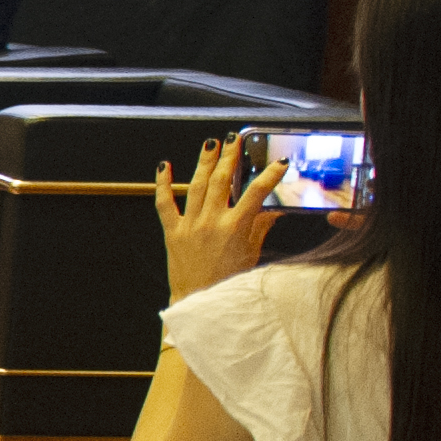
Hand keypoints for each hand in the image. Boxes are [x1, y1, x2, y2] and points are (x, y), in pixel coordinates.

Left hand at [154, 135, 284, 300]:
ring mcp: (189, 225)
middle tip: (235, 139)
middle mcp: (211, 222)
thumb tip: (273, 209)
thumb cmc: (227, 282)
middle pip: (221, 181)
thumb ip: (260, 228)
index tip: (278, 163)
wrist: (198, 302)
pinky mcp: (172, 232)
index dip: (268, 176)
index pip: (255, 194)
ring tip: (210, 144)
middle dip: (229, 156)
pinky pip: (164, 203)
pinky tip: (164, 165)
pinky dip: (163, 184)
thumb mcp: (251, 254)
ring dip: (203, 162)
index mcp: (235, 228)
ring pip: (196, 185)